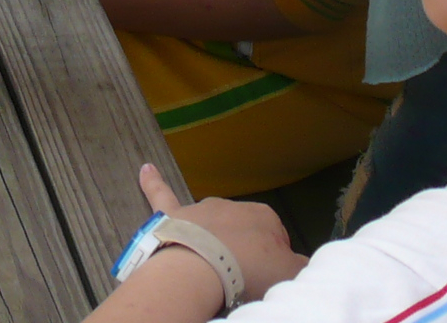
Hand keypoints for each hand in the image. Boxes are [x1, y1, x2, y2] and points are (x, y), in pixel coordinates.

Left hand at [135, 162, 308, 298]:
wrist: (202, 267)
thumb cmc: (247, 270)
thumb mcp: (289, 273)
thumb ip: (299, 266)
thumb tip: (300, 264)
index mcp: (264, 216)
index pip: (277, 239)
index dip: (273, 261)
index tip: (266, 276)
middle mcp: (232, 205)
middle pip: (243, 232)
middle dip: (244, 250)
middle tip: (241, 275)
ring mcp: (201, 209)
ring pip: (210, 222)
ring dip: (214, 237)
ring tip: (214, 262)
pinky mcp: (172, 215)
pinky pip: (160, 193)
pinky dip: (152, 182)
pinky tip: (145, 170)